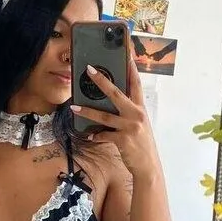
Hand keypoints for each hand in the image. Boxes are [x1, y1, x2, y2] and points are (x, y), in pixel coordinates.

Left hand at [70, 53, 159, 178]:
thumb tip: (111, 104)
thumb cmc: (141, 144)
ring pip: (104, 116)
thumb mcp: (139, 125)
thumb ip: (128, 113)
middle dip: (101, 81)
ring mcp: (130, 127)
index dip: (131, 68)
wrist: (148, 166)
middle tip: (89, 70)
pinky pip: (104, 135)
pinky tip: (91, 136)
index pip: (136, 83)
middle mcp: (136, 114)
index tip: (125, 53)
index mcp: (140, 108)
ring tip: (73, 106)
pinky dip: (96, 135)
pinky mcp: (123, 140)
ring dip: (87, 111)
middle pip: (116, 93)